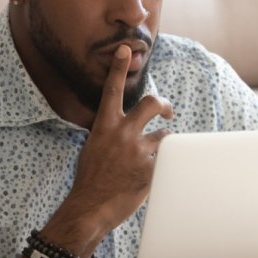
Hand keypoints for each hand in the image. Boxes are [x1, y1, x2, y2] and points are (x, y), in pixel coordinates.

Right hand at [43, 44, 172, 255]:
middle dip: (163, 105)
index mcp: (104, 127)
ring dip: (162, 148)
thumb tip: (126, 129)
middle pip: (151, 104)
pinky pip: (166, 162)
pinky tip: (149, 180)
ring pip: (164, 139)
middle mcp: (122, 134)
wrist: (90, 208)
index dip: (118, 68)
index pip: (112, 90)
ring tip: (151, 163)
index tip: (125, 49)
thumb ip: (110, 134)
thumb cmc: (90, 181)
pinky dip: (162, 169)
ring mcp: (138, 151)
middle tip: (167, 112)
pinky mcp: (151, 169)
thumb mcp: (93, 149)